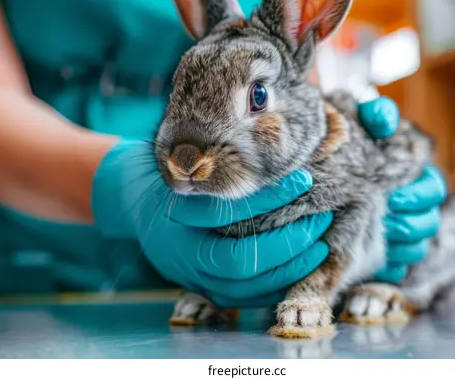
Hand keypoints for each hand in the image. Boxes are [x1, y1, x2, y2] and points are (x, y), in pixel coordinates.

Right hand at [91, 139, 330, 307]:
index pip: (228, 210)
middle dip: (290, 244)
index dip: (271, 196)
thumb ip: (223, 163)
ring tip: (319, 244)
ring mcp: (189, 275)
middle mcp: (180, 250)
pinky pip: (243, 299)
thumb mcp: (187, 161)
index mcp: (176, 213)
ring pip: (245, 286)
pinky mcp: (200, 289)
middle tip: (320, 219)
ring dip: (290, 268)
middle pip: (241, 260)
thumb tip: (282, 155)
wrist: (135, 204)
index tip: (303, 178)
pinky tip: (300, 266)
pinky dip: (275, 286)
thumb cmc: (172, 176)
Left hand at [357, 97, 446, 282]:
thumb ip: (376, 116)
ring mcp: (405, 233)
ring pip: (417, 248)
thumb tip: (382, 117)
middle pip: (428, 223)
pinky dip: (385, 265)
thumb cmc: (354, 144)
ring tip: (371, 237)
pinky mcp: (390, 255)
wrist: (327, 172)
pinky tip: (363, 257)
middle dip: (407, 222)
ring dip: (397, 244)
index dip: (417, 195)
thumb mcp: (363, 124)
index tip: (391, 195)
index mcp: (416, 176)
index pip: (434, 189)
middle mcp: (416, 206)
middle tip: (380, 218)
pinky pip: (399, 268)